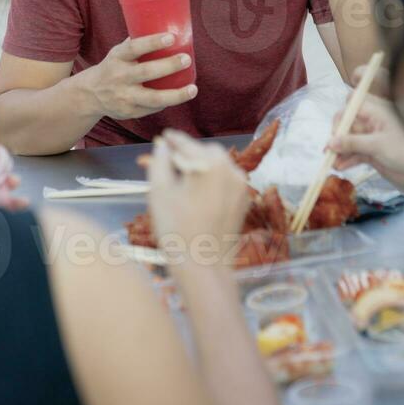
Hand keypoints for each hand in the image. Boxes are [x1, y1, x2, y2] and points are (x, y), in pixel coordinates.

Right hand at [85, 34, 197, 119]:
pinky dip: (168, 102)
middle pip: (146, 72)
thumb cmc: (113, 67)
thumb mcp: (118, 53)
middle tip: (186, 59)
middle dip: (169, 66)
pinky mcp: (130, 112)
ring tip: (192, 89)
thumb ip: (138, 43)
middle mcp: (119, 77)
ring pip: (153, 98)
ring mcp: (124, 97)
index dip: (152, 42)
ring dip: (176, 94)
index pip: (133, 48)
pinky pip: (153, 108)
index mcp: (117, 58)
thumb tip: (166, 26)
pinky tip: (180, 96)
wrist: (90, 95)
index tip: (171, 37)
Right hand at [148, 130, 249, 261]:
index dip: (172, 139)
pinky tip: (199, 192)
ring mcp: (241, 185)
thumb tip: (162, 146)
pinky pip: (226, 180)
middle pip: (205, 151)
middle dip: (189, 153)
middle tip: (170, 161)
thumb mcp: (159, 192)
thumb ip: (159, 162)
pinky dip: (213, 179)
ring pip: (218, 165)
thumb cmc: (176, 229)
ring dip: (202, 166)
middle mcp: (230, 169)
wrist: (204, 267)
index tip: (163, 137)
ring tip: (183, 178)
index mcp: (209, 163)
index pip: (186, 143)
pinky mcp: (244, 200)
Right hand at [328, 92, 403, 187]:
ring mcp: (373, 138)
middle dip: (337, 137)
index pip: (352, 107)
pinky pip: (355, 153)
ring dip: (340, 151)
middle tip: (330, 152)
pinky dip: (348, 159)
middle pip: (348, 125)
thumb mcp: (378, 146)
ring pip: (350, 141)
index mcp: (377, 112)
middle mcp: (373, 123)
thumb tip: (330, 142)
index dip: (341, 120)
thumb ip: (353, 143)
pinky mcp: (374, 153)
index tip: (334, 136)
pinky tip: (341, 167)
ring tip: (333, 164)